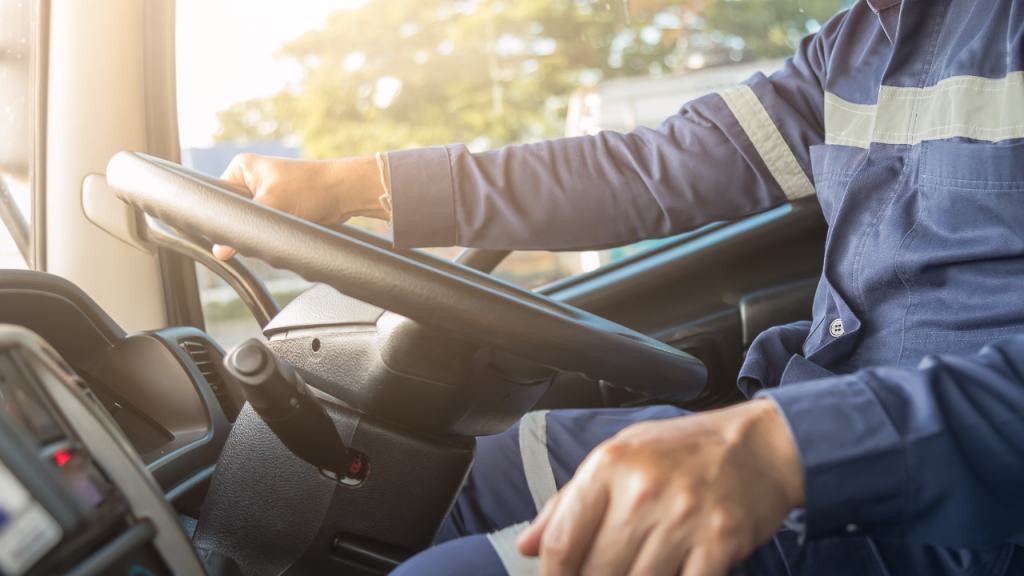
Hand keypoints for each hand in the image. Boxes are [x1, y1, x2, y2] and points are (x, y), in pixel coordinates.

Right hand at [211, 154, 389, 258]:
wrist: (344, 194)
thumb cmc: (311, 187)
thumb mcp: (272, 204)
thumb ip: (245, 226)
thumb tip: (221, 250)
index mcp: (241, 169)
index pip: (218, 197)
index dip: (222, 216)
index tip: (229, 231)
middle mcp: (251, 181)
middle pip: (234, 213)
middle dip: (244, 226)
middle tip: (258, 229)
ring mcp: (264, 197)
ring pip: (250, 223)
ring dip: (259, 231)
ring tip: (275, 226)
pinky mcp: (278, 211)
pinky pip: (265, 228)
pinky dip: (270, 234)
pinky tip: (279, 234)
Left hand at [516, 399, 803, 575]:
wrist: (760, 444)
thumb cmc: (685, 450)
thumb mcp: (619, 456)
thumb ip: (567, 503)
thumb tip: (527, 546)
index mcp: (609, 467)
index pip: (562, 543)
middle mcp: (642, 490)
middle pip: (595, 573)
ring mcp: (682, 517)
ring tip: (637, 572)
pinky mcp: (719, 542)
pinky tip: (673, 575)